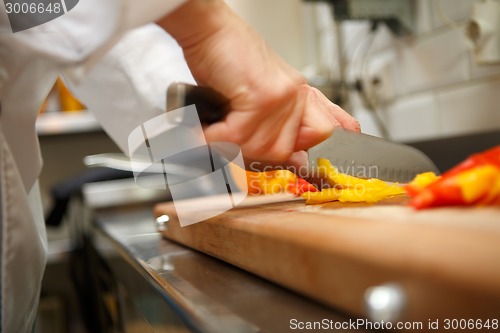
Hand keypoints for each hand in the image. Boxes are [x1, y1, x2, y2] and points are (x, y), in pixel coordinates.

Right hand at [158, 0, 359, 170]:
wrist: (210, 30)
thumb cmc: (229, 59)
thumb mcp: (260, 91)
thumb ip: (275, 122)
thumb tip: (287, 158)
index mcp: (302, 96)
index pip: (329, 135)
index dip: (314, 159)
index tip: (303, 173)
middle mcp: (298, 96)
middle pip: (285, 153)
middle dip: (251, 155)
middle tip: (228, 144)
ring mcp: (284, 96)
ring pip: (261, 148)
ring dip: (229, 146)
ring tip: (212, 132)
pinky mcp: (263, 95)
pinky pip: (238, 136)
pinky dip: (215, 138)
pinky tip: (205, 129)